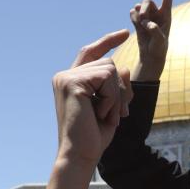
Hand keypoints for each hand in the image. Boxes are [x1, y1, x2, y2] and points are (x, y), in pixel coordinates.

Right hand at [53, 31, 132, 166]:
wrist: (80, 155)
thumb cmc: (93, 136)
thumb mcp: (112, 107)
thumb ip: (118, 86)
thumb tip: (124, 67)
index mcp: (70, 80)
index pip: (91, 52)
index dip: (108, 41)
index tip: (125, 33)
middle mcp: (64, 75)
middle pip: (108, 63)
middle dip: (120, 89)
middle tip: (117, 115)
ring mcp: (66, 77)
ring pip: (110, 68)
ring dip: (116, 96)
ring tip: (106, 116)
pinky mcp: (71, 82)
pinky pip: (106, 77)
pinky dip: (112, 98)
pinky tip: (101, 114)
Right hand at [131, 0, 174, 82]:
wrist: (150, 56)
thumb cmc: (159, 49)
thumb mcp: (160, 42)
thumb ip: (155, 31)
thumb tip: (147, 23)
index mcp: (166, 15)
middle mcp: (157, 13)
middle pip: (148, 1)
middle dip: (144, 8)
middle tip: (143, 20)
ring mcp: (147, 16)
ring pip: (140, 6)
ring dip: (139, 15)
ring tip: (141, 26)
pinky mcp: (138, 20)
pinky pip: (133, 13)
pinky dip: (133, 17)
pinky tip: (136, 23)